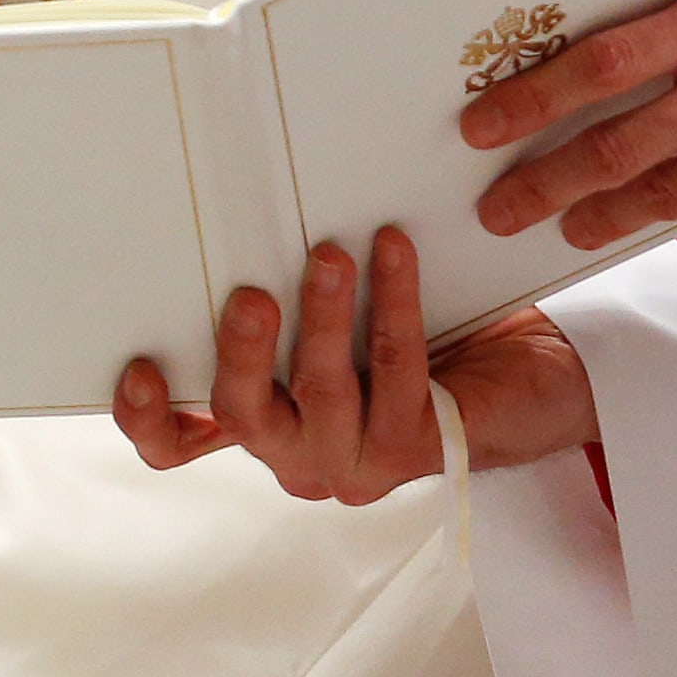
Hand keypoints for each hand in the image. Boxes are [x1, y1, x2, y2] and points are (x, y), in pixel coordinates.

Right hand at [114, 225, 597, 498]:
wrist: (535, 383)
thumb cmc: (421, 340)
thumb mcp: (330, 323)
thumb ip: (283, 303)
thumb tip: (238, 215)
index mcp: (263, 425)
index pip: (181, 445)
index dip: (148, 419)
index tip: (142, 368)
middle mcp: (299, 454)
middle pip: (245, 416)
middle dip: (242, 352)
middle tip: (252, 296)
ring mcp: (358, 461)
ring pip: (323, 392)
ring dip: (324, 317)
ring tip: (331, 256)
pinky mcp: (418, 450)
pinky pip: (397, 369)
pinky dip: (394, 302)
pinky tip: (395, 252)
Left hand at [461, 0, 676, 247]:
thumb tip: (642, 46)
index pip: (600, 61)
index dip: (531, 99)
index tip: (483, 123)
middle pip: (614, 141)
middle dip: (543, 179)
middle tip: (497, 204)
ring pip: (662, 190)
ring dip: (601, 215)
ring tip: (561, 227)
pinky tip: (663, 214)